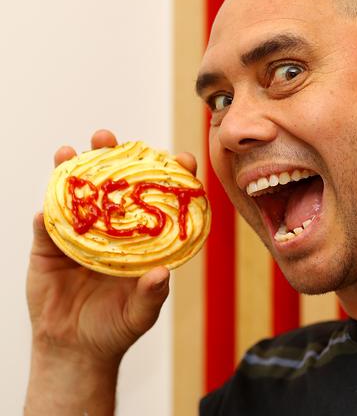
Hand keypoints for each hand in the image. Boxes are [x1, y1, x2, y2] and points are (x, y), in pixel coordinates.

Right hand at [25, 129, 197, 413]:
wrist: (75, 348)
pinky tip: (47, 204)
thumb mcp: (140, 313)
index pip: (159, 199)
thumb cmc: (116, 327)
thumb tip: (162, 274)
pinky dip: (47, 213)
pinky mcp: (49, 247)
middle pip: (114, 185)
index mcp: (142, 237)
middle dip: (111, 156)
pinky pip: (47, 226)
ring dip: (72, 170)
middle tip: (109, 138)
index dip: (170, 176)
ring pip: (77, 195)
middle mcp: (112, 227)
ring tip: (70, 150)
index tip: (181, 157)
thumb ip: (151, 295)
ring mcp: (80, 234)